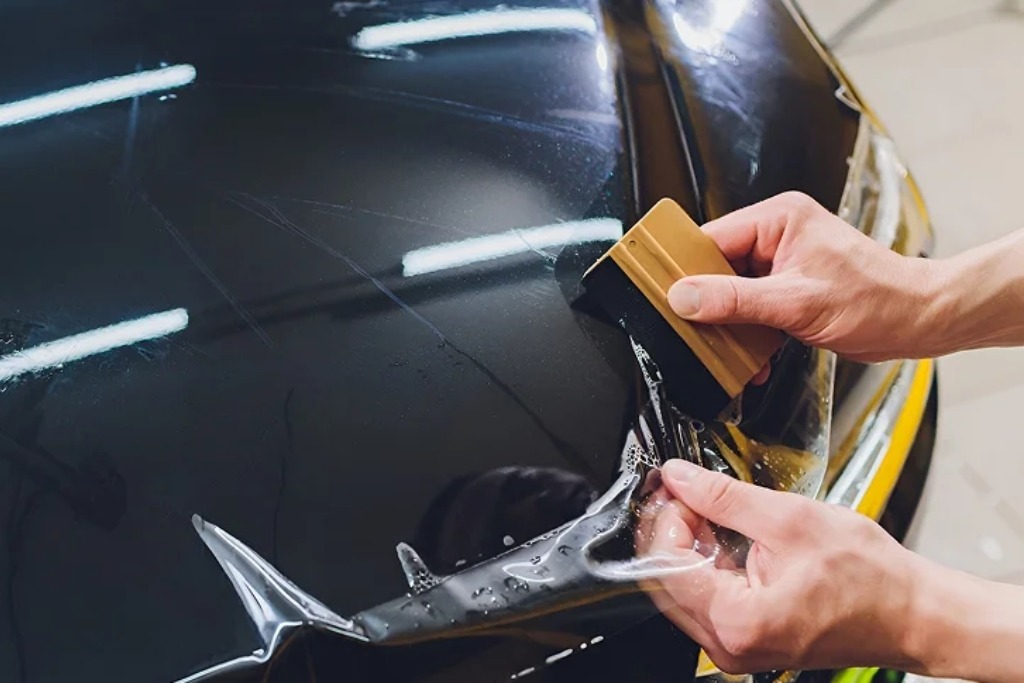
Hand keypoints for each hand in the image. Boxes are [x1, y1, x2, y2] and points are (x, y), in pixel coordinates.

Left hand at [636, 459, 932, 673]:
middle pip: (668, 579)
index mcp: (738, 622)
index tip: (675, 487)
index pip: (666, 564)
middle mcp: (729, 645)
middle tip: (685, 490)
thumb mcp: (790, 519)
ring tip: (708, 507)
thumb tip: (680, 476)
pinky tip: (722, 534)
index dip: (666, 518)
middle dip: (672, 529)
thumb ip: (724, 497)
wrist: (913, 613)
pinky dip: (707, 562)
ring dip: (688, 544)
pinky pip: (707, 598)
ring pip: (683, 588)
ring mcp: (736, 647)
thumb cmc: (870, 578)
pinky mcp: (747, 639)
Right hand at [666, 192, 940, 362]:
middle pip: (717, 268)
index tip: (665, 298)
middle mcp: (778, 234)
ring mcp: (783, 261)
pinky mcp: (790, 286)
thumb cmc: (876, 301)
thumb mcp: (795, 303)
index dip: (685, 270)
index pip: (710, 239)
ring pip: (732, 292)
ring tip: (731, 351)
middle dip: (708, 305)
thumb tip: (683, 297)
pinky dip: (749, 332)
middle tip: (697, 332)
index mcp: (778, 219)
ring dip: (730, 325)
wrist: (918, 321)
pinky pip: (752, 306)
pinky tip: (754, 357)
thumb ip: (734, 300)